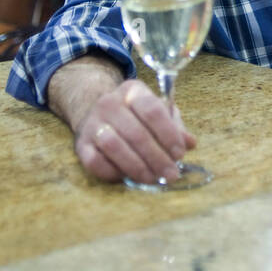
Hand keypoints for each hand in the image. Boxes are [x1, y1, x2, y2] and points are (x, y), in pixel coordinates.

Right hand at [73, 79, 196, 183]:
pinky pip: (96, 162)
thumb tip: (190, 143)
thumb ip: (174, 126)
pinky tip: (128, 177)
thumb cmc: (135, 116)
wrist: (95, 113)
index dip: (168, 134)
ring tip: (153, 178)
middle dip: (157, 157)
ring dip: (137, 167)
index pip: (152, 110)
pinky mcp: (81, 145)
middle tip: (171, 174)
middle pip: (136, 132)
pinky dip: (114, 172)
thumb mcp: (157, 113)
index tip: (180, 153)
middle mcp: (109, 103)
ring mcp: (92, 124)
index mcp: (133, 91)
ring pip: (114, 146)